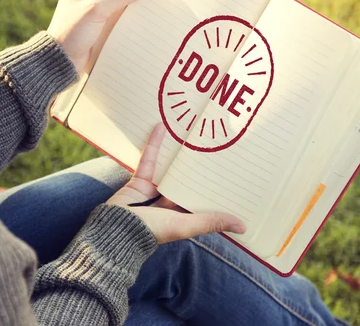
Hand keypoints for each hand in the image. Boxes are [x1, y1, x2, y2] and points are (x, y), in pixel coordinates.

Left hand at [47, 0, 151, 72]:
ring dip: (130, 13)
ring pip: (118, 8)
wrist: (61, 62)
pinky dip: (125, 24)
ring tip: (145, 17)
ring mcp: (92, 14)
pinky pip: (116, 22)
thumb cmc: (72, 32)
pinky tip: (135, 28)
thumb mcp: (98, 9)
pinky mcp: (97, 29)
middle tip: (150, 5)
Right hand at [106, 124, 246, 243]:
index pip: (203, 199)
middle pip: (187, 181)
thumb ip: (212, 222)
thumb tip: (244, 227)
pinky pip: (149, 160)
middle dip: (199, 167)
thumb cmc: (153, 231)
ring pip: (169, 169)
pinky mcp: (139, 180)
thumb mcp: (186, 225)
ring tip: (191, 135)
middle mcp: (170, 203)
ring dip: (178, 154)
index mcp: (183, 216)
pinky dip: (154, 145)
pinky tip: (161, 128)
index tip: (232, 174)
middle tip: (216, 146)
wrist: (116, 229)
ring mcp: (154, 191)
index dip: (215, 188)